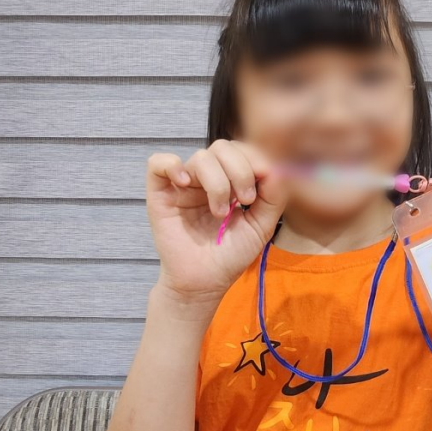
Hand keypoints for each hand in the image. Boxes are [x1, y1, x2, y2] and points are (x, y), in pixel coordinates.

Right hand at [146, 139, 287, 306]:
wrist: (205, 282)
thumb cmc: (230, 255)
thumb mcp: (262, 225)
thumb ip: (273, 194)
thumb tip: (272, 165)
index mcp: (230, 180)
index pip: (243, 150)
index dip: (254, 163)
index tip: (256, 196)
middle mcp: (206, 178)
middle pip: (223, 147)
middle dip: (240, 171)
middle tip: (243, 202)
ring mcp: (182, 184)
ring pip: (200, 157)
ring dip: (217, 183)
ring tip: (219, 212)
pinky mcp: (160, 194)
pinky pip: (158, 163)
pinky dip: (172, 166)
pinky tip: (186, 186)